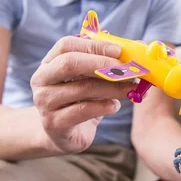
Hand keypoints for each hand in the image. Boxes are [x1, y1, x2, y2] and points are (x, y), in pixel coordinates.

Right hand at [30, 36, 135, 153]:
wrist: (63, 134)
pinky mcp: (54, 123)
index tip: (118, 50)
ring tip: (131, 89)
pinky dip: (104, 106)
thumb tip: (139, 46)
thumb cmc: (79, 100)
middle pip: (70, 63)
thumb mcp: (90, 79)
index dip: (94, 45)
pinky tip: (115, 106)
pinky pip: (83, 110)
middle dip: (102, 64)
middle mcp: (42, 80)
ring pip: (82, 88)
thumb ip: (106, 63)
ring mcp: (45, 102)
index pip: (66, 45)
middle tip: (128, 70)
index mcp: (49, 63)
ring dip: (112, 87)